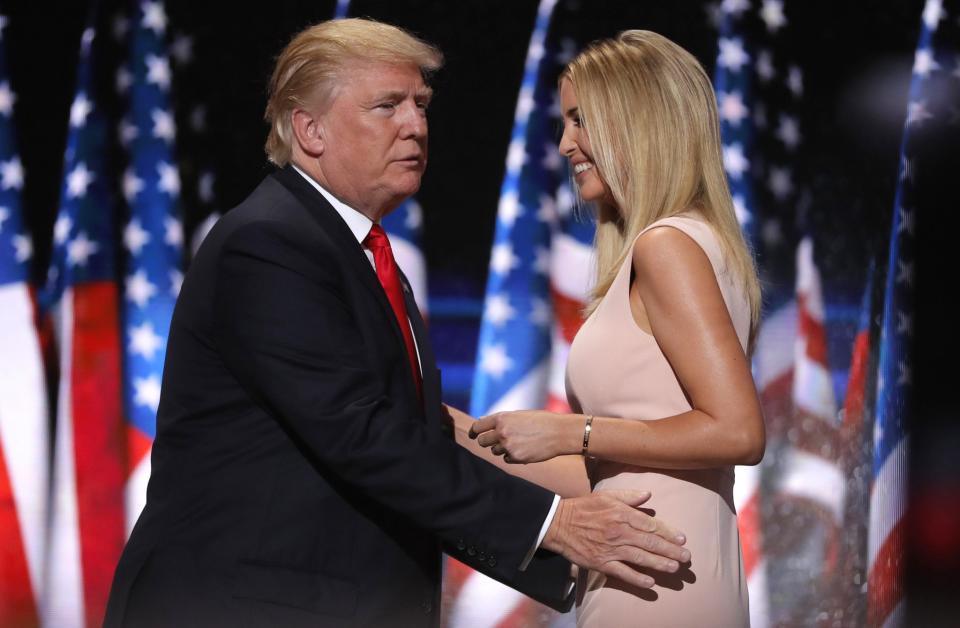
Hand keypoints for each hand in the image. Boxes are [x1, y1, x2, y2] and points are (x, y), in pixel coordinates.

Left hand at [468, 411, 580, 462]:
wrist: (559, 432)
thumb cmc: (540, 421)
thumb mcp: (519, 415)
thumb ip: (501, 419)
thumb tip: (481, 421)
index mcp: (502, 418)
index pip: (478, 426)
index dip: (474, 432)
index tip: (472, 435)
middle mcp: (502, 432)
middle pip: (482, 442)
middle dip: (488, 442)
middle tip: (497, 441)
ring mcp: (508, 446)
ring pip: (494, 451)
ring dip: (502, 449)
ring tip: (518, 442)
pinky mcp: (516, 458)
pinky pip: (506, 459)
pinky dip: (512, 456)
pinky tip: (524, 449)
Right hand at [542, 490, 689, 589]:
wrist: (559, 523)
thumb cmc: (584, 508)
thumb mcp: (606, 496)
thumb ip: (628, 496)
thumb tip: (648, 495)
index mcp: (621, 514)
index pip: (650, 525)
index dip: (668, 533)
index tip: (682, 539)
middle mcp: (619, 532)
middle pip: (650, 543)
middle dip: (671, 550)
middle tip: (686, 557)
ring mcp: (611, 549)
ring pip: (640, 558)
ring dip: (660, 564)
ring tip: (675, 568)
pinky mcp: (601, 563)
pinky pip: (623, 573)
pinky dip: (637, 579)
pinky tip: (651, 583)